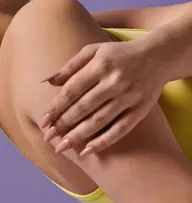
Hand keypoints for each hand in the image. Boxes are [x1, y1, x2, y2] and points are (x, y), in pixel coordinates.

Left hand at [39, 38, 166, 155]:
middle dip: (63, 124)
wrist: (158, 56)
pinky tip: (88, 151)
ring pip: (99, 120)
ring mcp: (129, 97)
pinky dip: (104, 141)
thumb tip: (46, 82)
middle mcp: (114, 81)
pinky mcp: (140, 110)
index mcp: (100, 65)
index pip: (73, 89)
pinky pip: (120, 129)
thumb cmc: (119, 53)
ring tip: (62, 147)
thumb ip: (70, 66)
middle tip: (48, 137)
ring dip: (79, 136)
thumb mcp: (93, 51)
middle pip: (84, 107)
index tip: (44, 121)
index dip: (57, 106)